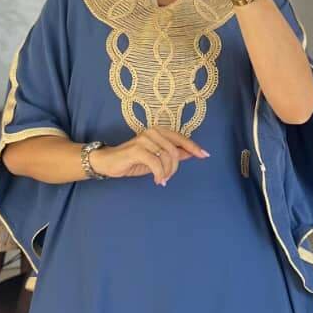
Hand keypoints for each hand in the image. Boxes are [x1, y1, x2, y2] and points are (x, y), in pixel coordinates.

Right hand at [90, 127, 208, 185]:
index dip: (193, 147)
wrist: (108, 162)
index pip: (180, 138)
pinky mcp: (137, 150)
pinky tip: (157, 181)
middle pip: (174, 150)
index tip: (204, 155)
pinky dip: (159, 174)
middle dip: (174, 167)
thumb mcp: (156, 158)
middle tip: (168, 178)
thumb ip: (172, 154)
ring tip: (161, 180)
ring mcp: (144, 140)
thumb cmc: (132, 160)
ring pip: (166, 157)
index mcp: (158, 131)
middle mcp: (152, 132)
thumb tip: (190, 153)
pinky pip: (156, 163)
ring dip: (167, 172)